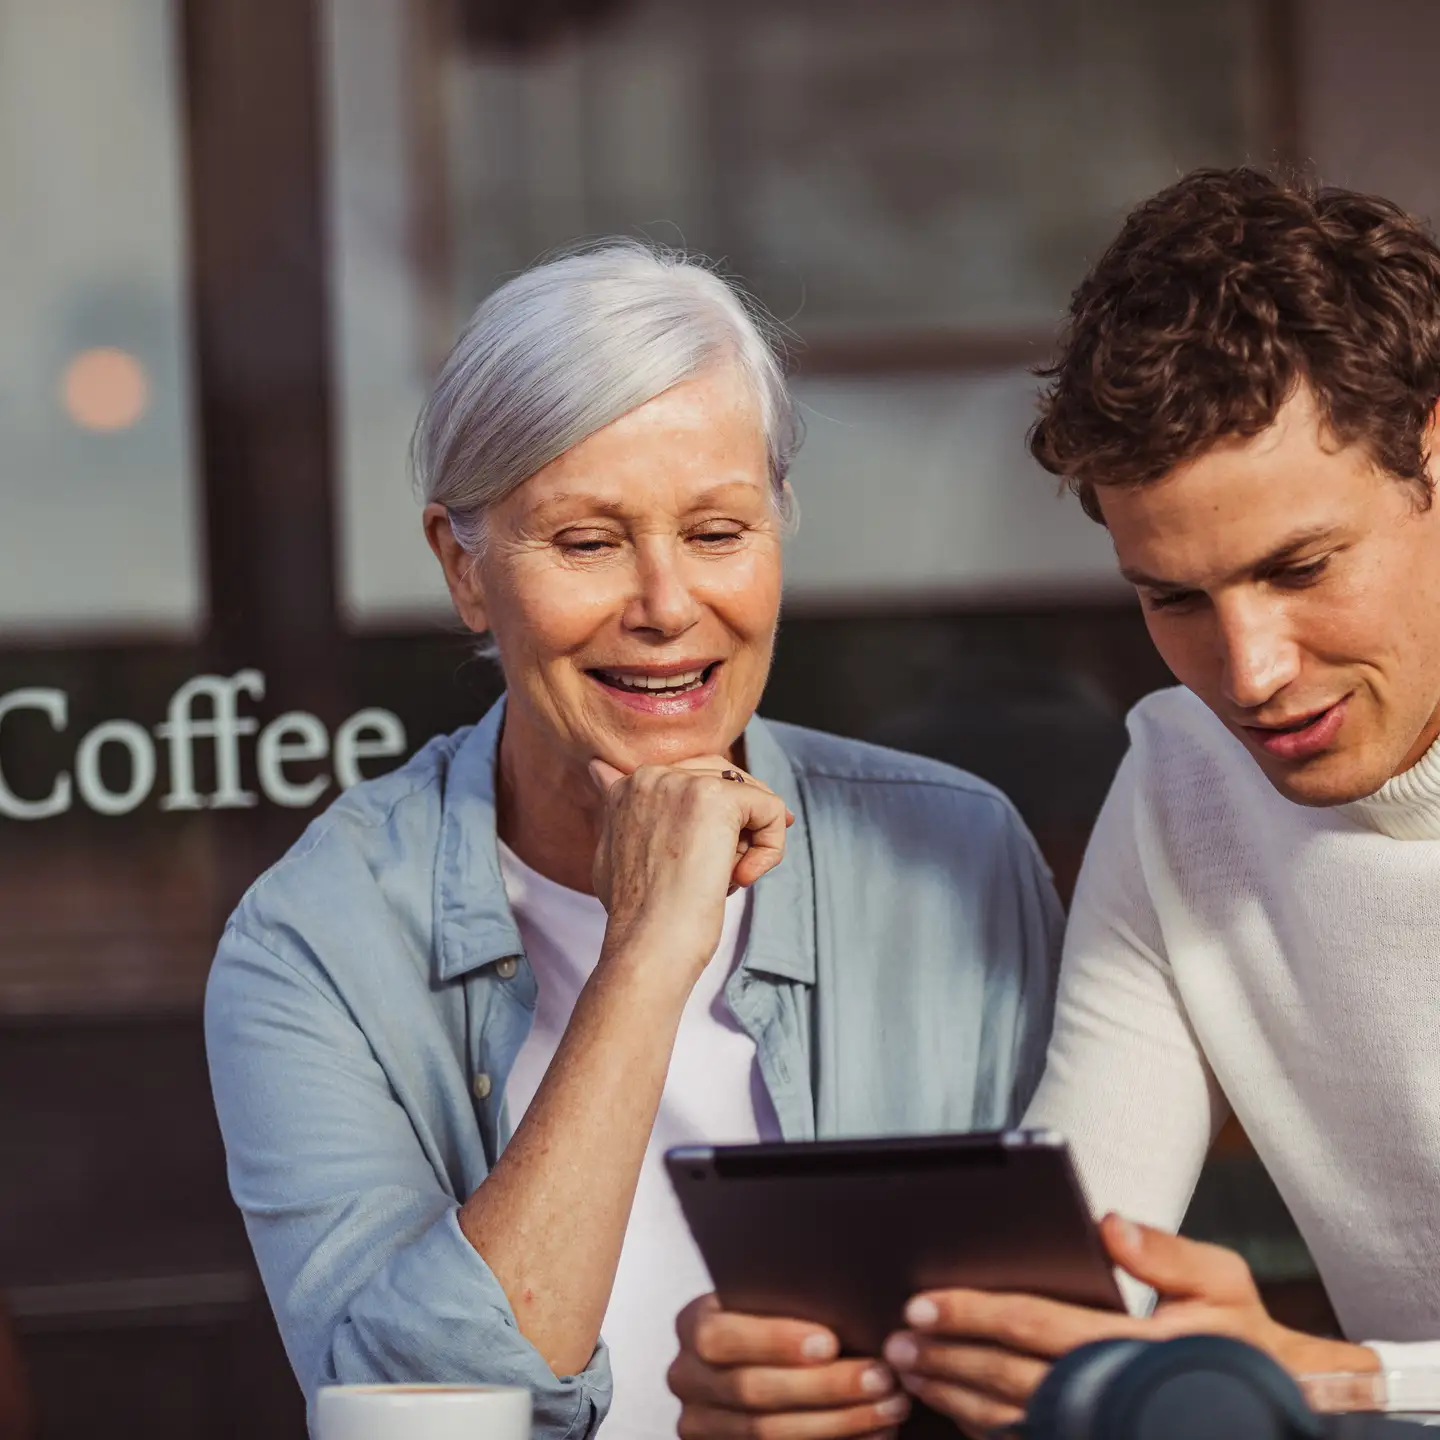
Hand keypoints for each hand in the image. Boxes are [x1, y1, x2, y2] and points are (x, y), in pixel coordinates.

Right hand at [590, 756, 792, 971]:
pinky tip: (743, 878)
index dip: (714, 820)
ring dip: (750, 843)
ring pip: (750, 797)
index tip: (716, 853)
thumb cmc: (636, 914)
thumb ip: (618, 811)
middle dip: (736, 828)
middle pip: (726, 781)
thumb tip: (599, 769)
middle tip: (728, 871)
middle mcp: (652, 775)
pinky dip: (771, 848)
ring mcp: (684, 783)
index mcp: (628, 786)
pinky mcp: (718, 798)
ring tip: (727, 879)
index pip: (693, 781)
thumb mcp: (613, 851)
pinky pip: (771, 809)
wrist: (647, 944)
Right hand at [670, 1294, 910, 1439]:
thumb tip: (850, 1299)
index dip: (775, 1341)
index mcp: (693, 1327)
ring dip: (840, 1421)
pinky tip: (873, 1432)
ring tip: (888, 1406)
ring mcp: (701, 1424)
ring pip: (768, 1433)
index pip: (723, 1336)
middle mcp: (688, 1378)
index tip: (830, 1342)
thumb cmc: (772, 1323)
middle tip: (881, 1377)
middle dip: (825, 1386)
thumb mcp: (763, 1303)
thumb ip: (785, 1301)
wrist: (755, 1366)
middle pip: (753, 1390)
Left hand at [882, 1214, 1379, 1438]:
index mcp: (1130, 1347)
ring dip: (952, 1394)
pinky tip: (951, 1407)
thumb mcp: (1220, 1281)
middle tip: (895, 1340)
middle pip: (1005, 1376)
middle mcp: (1108, 1395)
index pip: (1034, 1326)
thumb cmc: (1242, 1338)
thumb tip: (1106, 1223)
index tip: (922, 1302)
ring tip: (909, 1370)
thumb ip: (1164, 1253)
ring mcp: (1099, 1429)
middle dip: (945, 1357)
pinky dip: (982, 1427)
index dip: (973, 1313)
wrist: (1284, 1409)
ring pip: (1007, 1419)